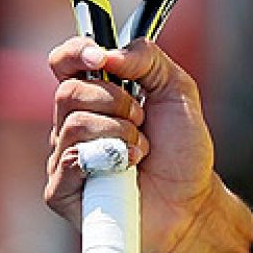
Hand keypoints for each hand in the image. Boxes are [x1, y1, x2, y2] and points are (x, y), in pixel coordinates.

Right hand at [45, 38, 251, 252]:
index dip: (75, 53)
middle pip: (68, 91)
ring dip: (119, 132)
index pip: (64, 62)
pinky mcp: (61, 189)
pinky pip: (69, 160)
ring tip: (141, 149)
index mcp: (95, 94)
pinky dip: (107, 158)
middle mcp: (73, 122)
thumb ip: (148, 59)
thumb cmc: (181, 148)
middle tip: (142, 119)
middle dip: (114, 100)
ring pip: (72, 124)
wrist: (191, 200)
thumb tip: (108, 53)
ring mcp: (64, 155)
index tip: (99, 57)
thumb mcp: (177, 89)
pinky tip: (127, 167)